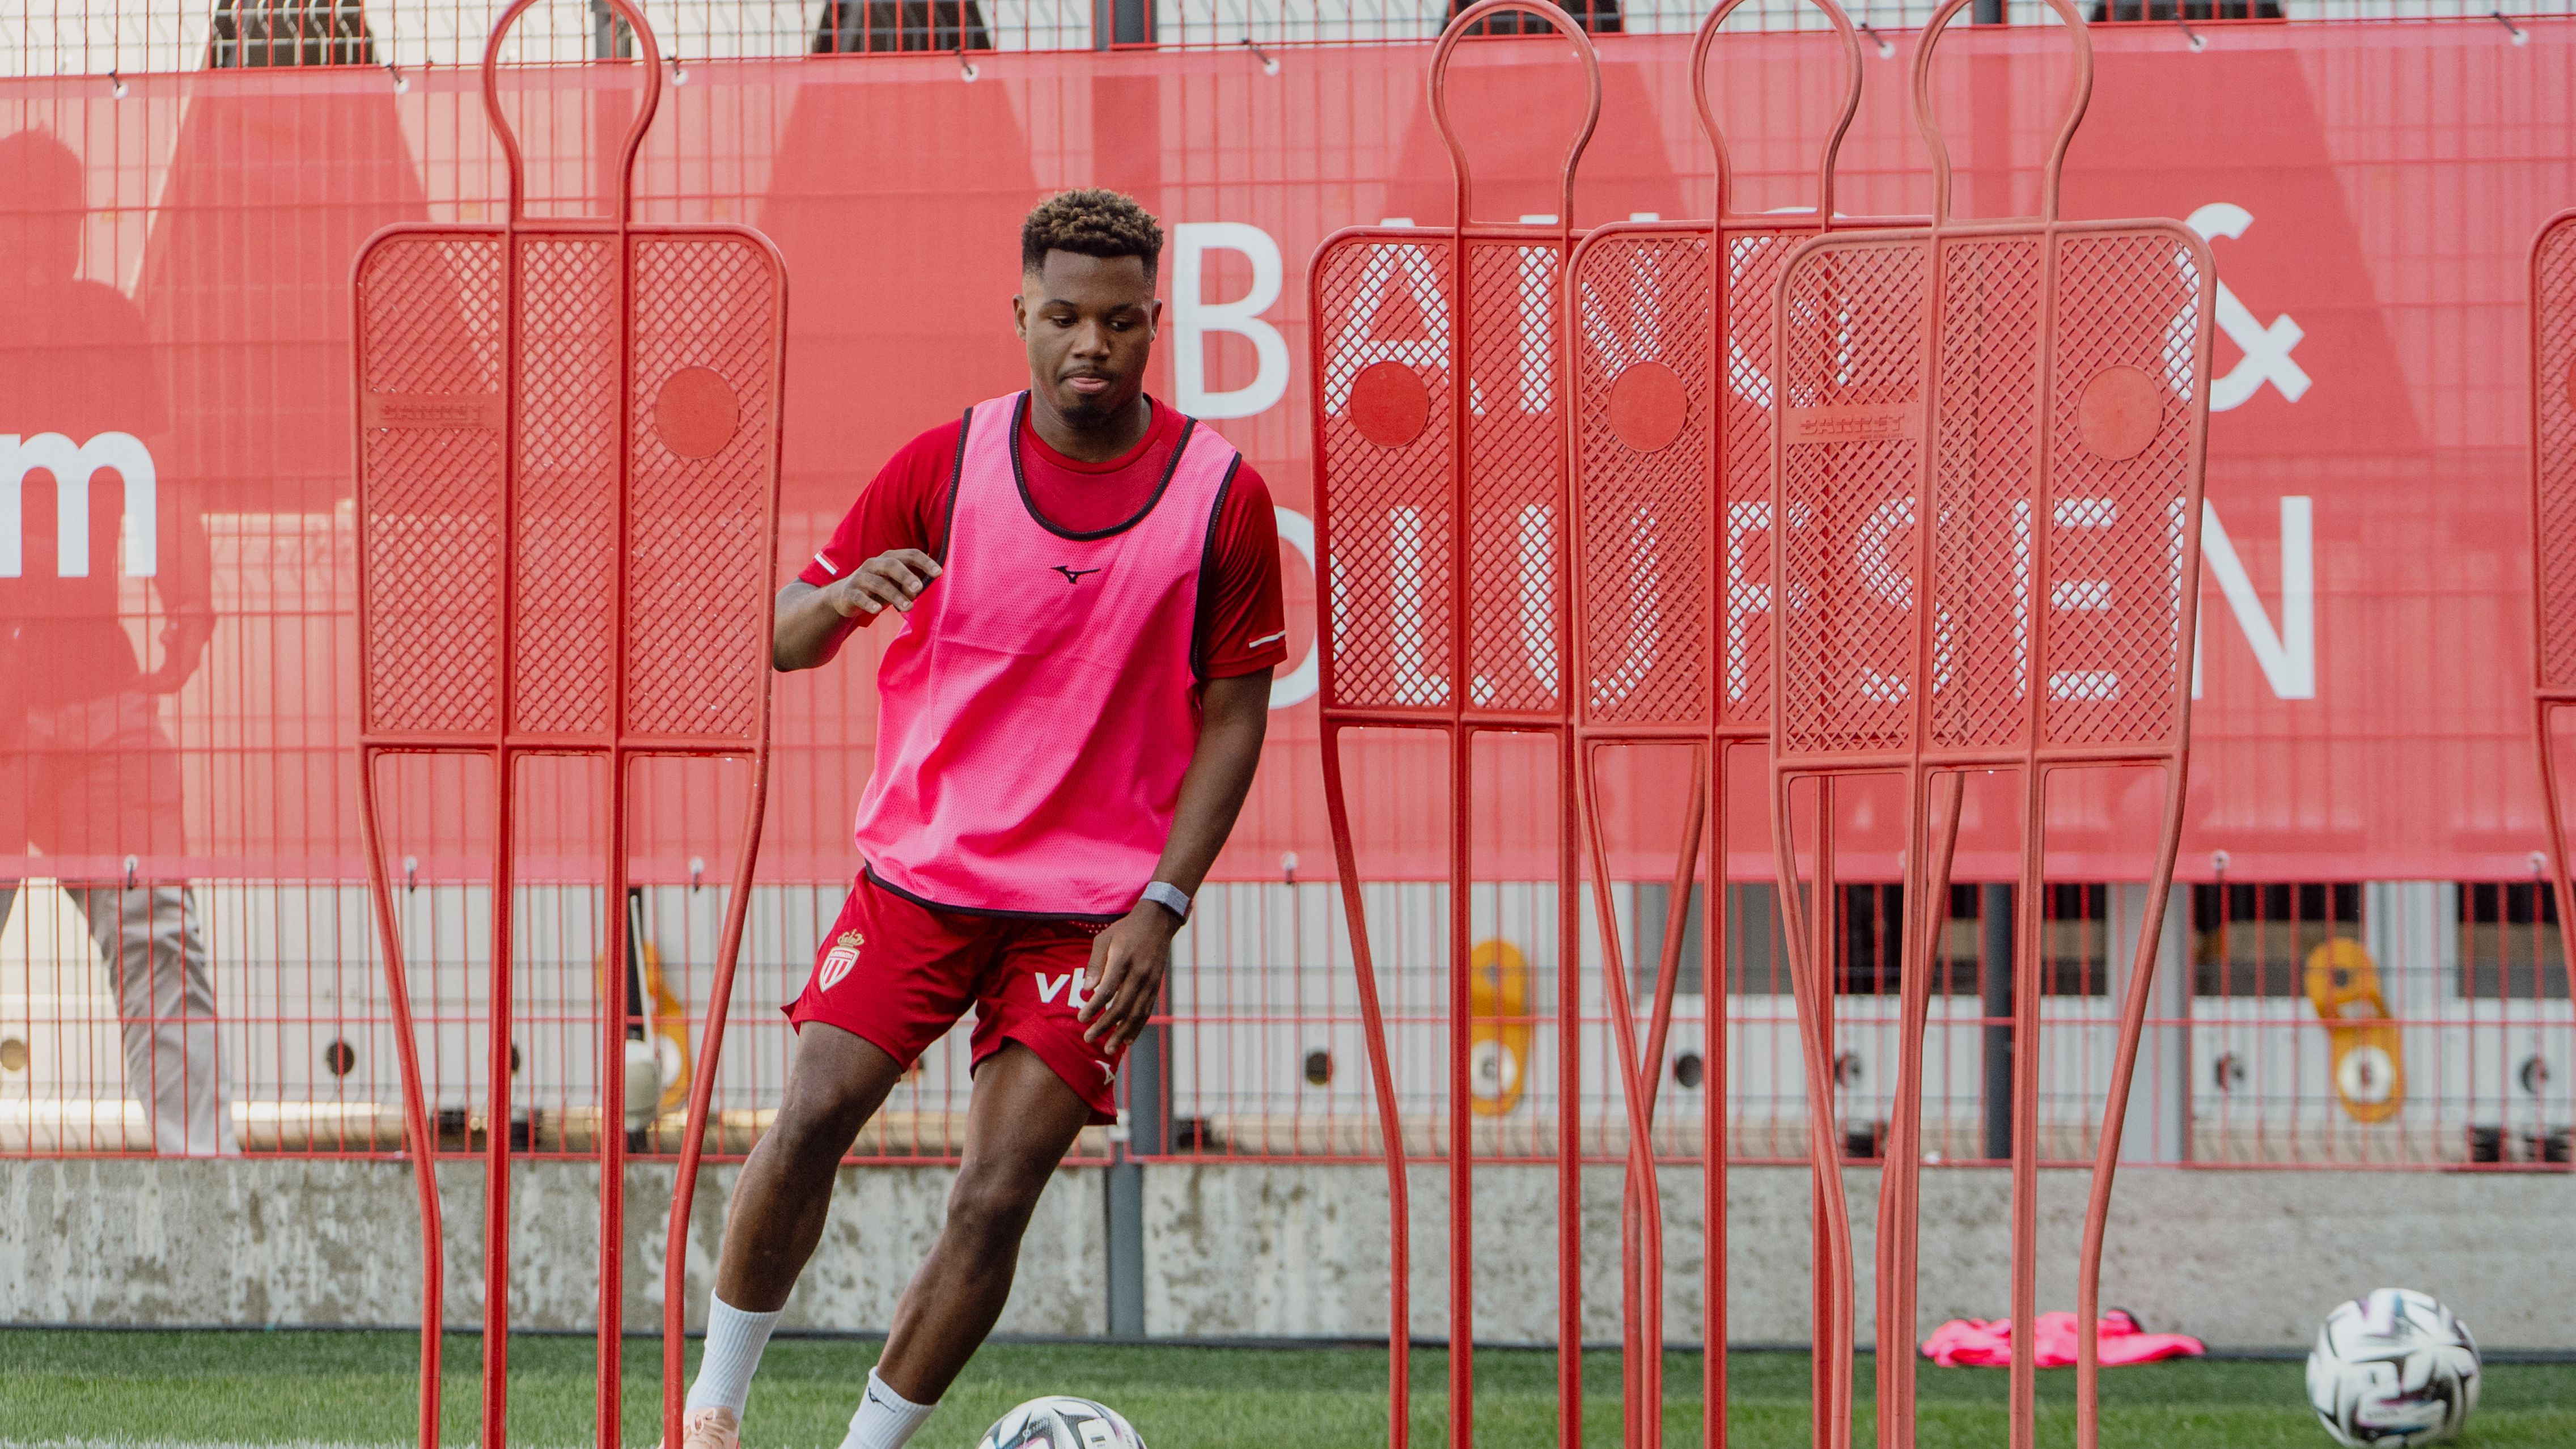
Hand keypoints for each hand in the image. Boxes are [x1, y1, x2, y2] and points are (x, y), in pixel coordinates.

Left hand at [136, 616, 212, 694]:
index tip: (144, 684)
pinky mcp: (176, 664)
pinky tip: (136, 678)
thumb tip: (163, 641)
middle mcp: (189, 663)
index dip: (163, 684)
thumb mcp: (181, 617)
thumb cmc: (187, 613)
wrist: (195, 614)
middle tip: (131, 687)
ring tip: (130, 684)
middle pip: (174, 685)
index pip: (180, 676)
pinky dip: (151, 681)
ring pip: (169, 684)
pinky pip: (164, 679)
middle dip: (153, 688)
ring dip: (151, 686)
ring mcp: (183, 665)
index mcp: (191, 654)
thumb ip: (172, 629)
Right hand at [824, 548, 940, 617]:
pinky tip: (877, 610)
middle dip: (906, 576)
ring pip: (878, 583)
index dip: (924, 562)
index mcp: (889, 559)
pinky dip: (869, 603)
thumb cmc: (879, 589)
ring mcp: (860, 577)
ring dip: (894, 595)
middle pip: (891, 565)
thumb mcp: (896, 586)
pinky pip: (860, 597)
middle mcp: (874, 564)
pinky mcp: (850, 592)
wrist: (845, 596)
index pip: (909, 554)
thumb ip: (909, 586)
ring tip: (908, 607)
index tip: (939, 573)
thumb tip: (918, 590)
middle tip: (919, 588)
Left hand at [1077, 902, 1179, 1047]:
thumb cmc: (1125, 930)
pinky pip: (1147, 1011)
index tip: (1081, 1018)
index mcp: (1123, 959)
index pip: (1107, 990)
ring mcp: (1150, 981)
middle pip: (1121, 1007)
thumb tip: (1087, 989)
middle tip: (1088, 1038)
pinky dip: (1138, 1027)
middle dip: (1104, 1026)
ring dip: (1122, 1033)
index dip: (1094, 1007)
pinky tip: (1128, 1040)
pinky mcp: (1156, 986)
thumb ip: (1095, 964)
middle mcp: (1139, 973)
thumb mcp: (1104, 939)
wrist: (1158, 922)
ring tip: (1109, 1049)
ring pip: (1137, 1013)